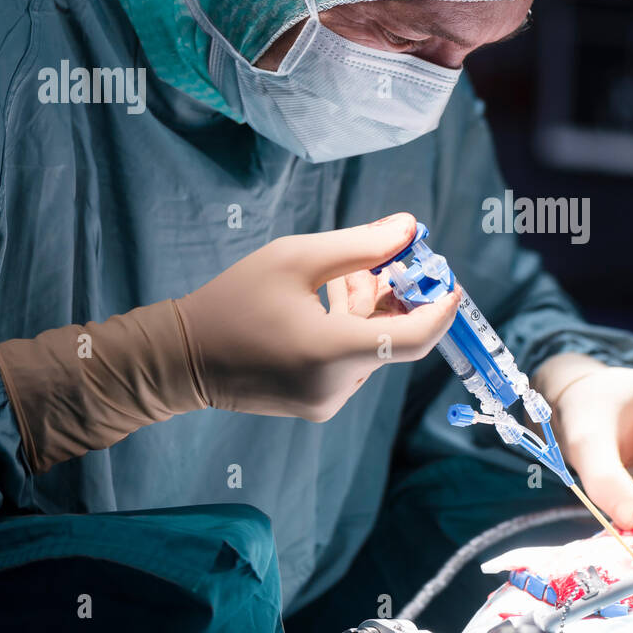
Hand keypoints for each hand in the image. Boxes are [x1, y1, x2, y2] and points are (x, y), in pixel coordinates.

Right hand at [175, 213, 459, 420]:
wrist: (182, 359)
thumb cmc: (234, 302)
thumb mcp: (296, 258)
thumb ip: (360, 245)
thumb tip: (410, 227)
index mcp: (332, 351)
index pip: (414, 338)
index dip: (441, 310)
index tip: (450, 280)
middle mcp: (336, 385)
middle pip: (392, 336)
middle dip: (393, 294)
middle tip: (381, 257)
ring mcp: (328, 401)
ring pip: (373, 347)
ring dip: (369, 309)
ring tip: (339, 275)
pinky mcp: (319, 405)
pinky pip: (353, 361)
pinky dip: (352, 330)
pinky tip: (326, 302)